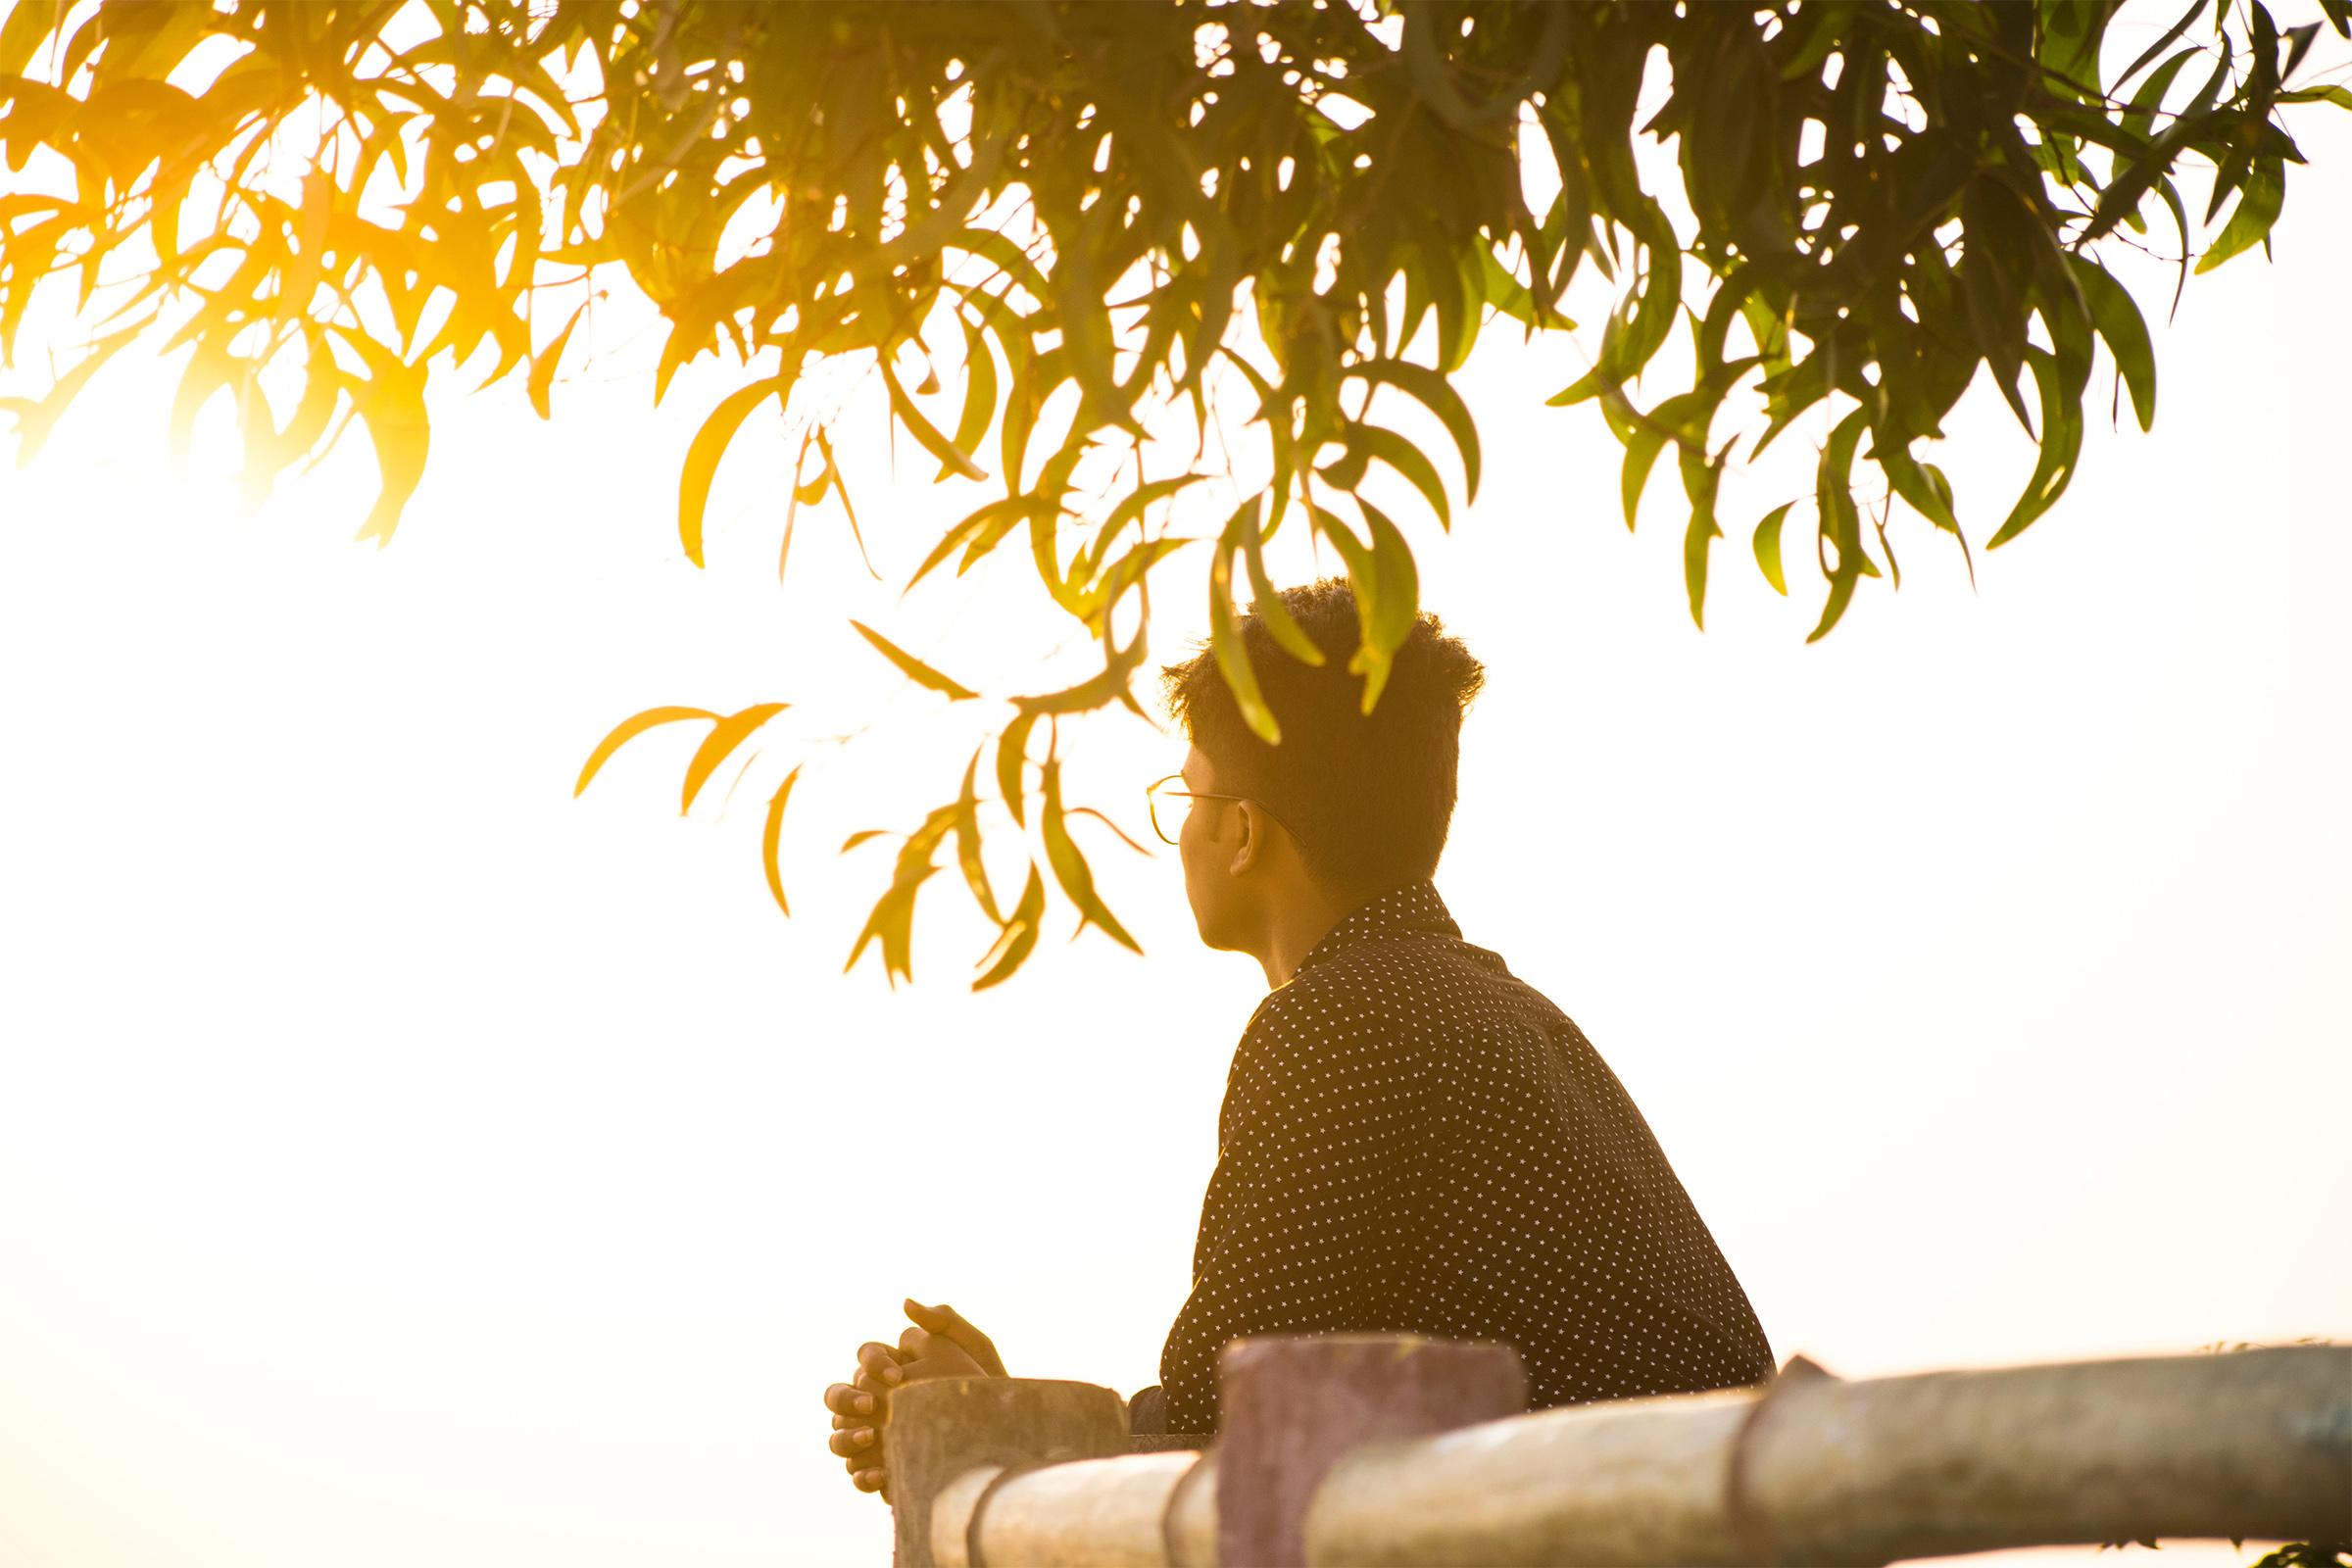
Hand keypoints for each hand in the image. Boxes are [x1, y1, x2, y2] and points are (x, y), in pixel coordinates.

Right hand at [823, 1299, 1007, 1498]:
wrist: (1007, 1438)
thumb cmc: (993, 1388)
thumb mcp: (976, 1350)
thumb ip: (945, 1321)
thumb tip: (905, 1303)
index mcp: (894, 1368)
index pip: (865, 1356)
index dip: (872, 1362)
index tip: (896, 1375)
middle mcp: (878, 1402)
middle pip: (837, 1395)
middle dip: (846, 1399)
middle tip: (871, 1406)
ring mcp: (876, 1437)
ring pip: (838, 1434)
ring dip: (844, 1438)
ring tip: (869, 1440)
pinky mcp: (884, 1470)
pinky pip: (857, 1473)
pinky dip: (862, 1475)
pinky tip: (882, 1476)